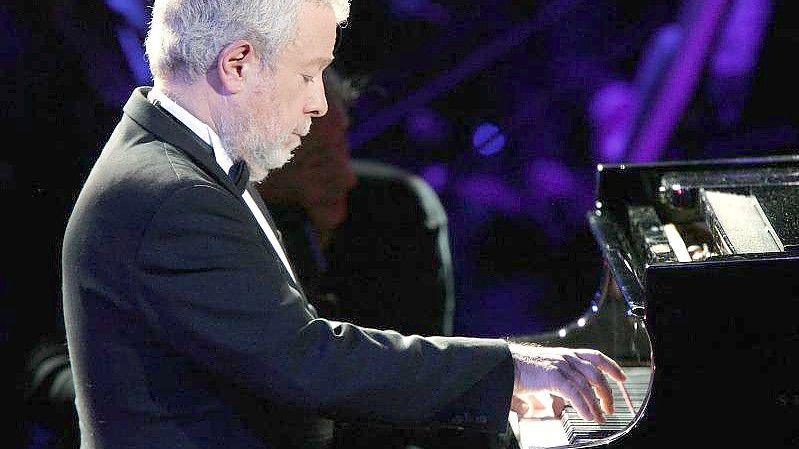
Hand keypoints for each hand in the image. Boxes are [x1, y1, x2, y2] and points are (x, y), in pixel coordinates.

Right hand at [508, 342, 625, 422]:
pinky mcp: (553, 376)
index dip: (611, 366)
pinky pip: (574, 393)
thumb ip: (541, 390)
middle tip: (609, 407)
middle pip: (596, 373)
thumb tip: (532, 408)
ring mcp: (559, 365)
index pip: (595, 356)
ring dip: (596, 403)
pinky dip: (584, 406)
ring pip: (587, 385)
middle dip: (606, 392)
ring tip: (600, 417)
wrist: (499, 364)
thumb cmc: (513, 370)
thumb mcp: (536, 377)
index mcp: (563, 354)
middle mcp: (564, 357)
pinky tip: (588, 416)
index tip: (621, 377)